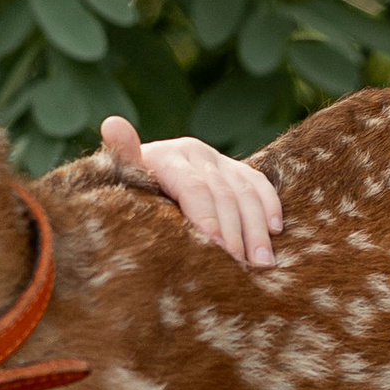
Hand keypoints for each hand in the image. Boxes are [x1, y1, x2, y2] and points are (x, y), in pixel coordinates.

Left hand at [98, 115, 282, 268]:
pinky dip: (270, 206)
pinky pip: (259, 184)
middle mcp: (194, 152)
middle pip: (223, 194)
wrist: (139, 184)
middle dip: (235, 232)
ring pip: (246, 191)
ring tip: (261, 262)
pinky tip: (276, 231)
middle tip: (242, 266)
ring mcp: (217, 160)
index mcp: (165, 156)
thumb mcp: (121, 181)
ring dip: (257, 228)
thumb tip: (113, 123)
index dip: (208, 219)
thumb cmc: (126, 194)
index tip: (219, 250)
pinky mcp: (235, 169)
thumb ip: (122, 158)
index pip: (194, 188)